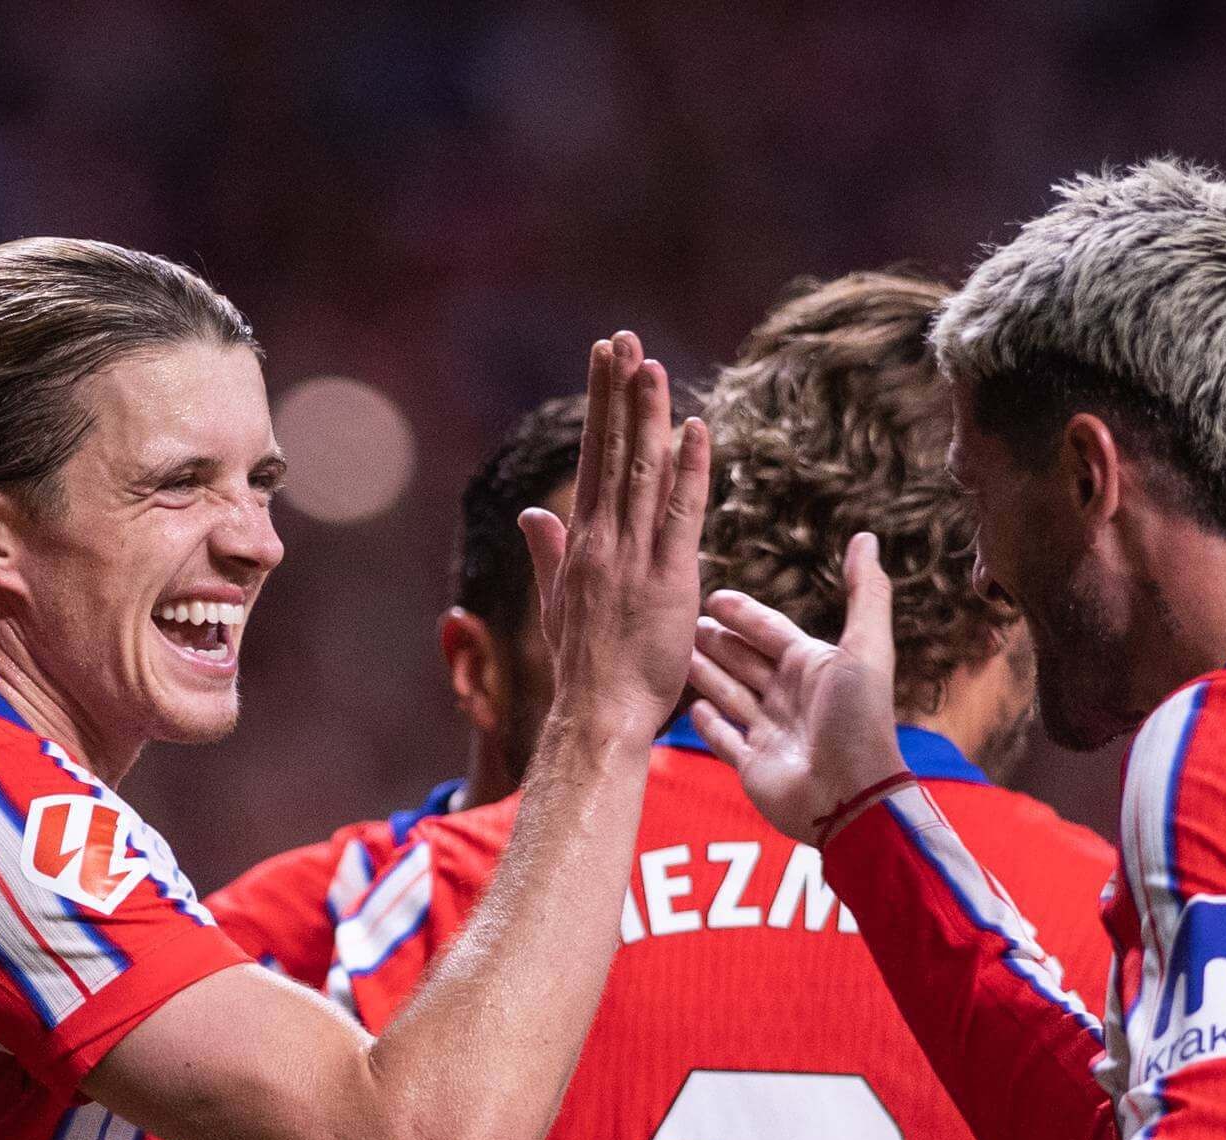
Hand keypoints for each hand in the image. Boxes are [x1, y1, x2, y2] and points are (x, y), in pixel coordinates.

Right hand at [520, 331, 712, 742]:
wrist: (597, 717)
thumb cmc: (584, 671)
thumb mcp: (557, 605)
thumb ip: (548, 554)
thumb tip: (532, 512)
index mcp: (582, 544)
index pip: (593, 459)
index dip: (601, 406)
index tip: (606, 359)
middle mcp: (603, 541)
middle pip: (612, 452)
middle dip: (617, 392)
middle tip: (621, 338)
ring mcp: (633, 558)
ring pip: (642, 472)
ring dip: (647, 415)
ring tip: (649, 362)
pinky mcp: (667, 580)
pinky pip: (680, 515)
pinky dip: (688, 470)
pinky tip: (693, 428)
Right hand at [686, 530, 909, 841]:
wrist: (850, 795)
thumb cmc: (859, 719)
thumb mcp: (865, 647)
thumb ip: (866, 592)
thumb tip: (866, 537)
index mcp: (813, 667)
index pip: (770, 630)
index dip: (743, 614)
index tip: (713, 598)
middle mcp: (790, 697)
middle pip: (745, 660)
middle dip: (717, 641)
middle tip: (682, 622)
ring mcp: (770, 733)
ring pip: (729, 694)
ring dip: (705, 674)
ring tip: (674, 654)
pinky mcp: (752, 766)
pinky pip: (725, 739)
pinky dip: (709, 723)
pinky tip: (691, 707)